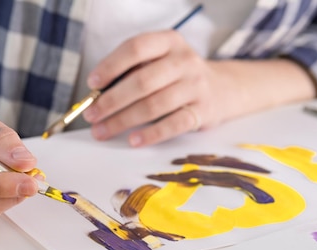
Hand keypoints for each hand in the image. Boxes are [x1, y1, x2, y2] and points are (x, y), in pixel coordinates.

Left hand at [82, 30, 316, 146]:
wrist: (224, 89)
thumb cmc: (178, 77)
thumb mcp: (159, 63)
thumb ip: (132, 74)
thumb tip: (97, 97)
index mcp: (169, 42)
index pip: (136, 48)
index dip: (111, 66)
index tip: (93, 84)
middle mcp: (185, 61)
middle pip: (142, 81)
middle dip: (112, 101)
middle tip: (92, 115)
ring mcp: (196, 86)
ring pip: (154, 105)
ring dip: (123, 120)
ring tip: (103, 131)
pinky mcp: (204, 111)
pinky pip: (173, 124)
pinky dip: (151, 134)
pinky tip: (133, 140)